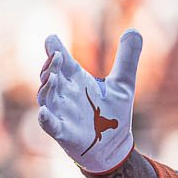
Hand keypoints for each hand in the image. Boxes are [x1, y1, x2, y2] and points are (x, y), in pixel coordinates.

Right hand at [37, 30, 142, 173]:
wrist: (115, 146)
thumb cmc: (113, 114)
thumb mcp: (124, 83)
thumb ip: (127, 58)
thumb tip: (134, 31)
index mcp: (77, 81)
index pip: (63, 62)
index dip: (55, 50)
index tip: (51, 38)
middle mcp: (66, 95)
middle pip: (51, 77)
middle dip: (50, 66)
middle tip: (57, 56)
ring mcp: (62, 113)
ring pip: (47, 98)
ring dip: (47, 87)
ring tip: (52, 76)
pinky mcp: (64, 132)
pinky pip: (50, 125)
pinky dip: (46, 119)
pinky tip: (43, 112)